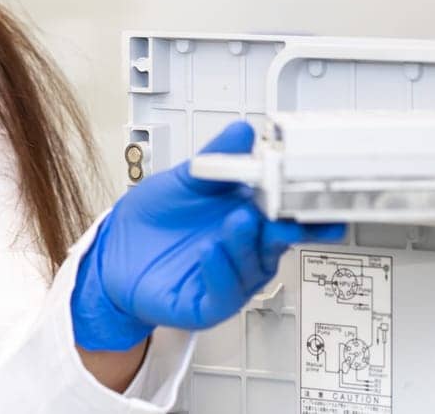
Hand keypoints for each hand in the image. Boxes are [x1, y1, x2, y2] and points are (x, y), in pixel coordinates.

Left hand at [70, 121, 347, 350]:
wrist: (115, 251)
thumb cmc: (155, 219)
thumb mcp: (187, 180)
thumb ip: (218, 159)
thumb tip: (244, 132)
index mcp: (248, 216)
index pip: (287, 214)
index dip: (308, 209)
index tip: (319, 195)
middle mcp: (245, 250)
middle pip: (277, 242)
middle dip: (286, 228)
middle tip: (285, 212)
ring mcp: (229, 278)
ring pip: (252, 267)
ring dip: (247, 244)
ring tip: (237, 221)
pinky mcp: (207, 303)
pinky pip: (222, 293)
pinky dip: (219, 271)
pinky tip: (209, 250)